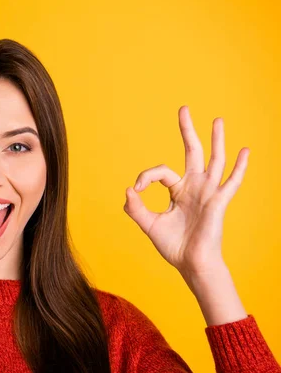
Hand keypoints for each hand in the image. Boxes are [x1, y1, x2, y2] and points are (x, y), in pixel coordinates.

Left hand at [123, 105, 249, 278]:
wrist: (191, 264)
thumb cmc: (173, 246)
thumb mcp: (149, 224)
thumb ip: (136, 208)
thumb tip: (128, 190)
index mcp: (178, 191)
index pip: (161, 172)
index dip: (146, 176)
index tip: (137, 189)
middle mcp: (194, 187)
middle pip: (192, 152)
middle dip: (187, 131)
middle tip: (183, 109)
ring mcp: (208, 193)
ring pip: (214, 160)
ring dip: (216, 139)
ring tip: (218, 120)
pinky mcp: (218, 202)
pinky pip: (232, 182)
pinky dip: (239, 167)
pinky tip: (245, 150)